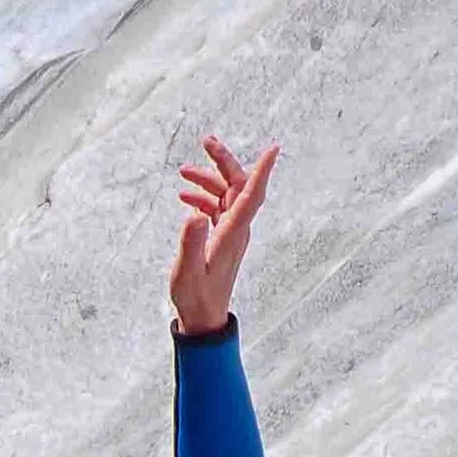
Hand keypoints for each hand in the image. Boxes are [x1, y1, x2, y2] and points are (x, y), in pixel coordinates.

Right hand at [170, 137, 277, 335]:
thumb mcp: (187, 271)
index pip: (252, 195)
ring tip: (183, 171)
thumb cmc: (195, 296)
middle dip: (224, 161)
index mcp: (232, 233)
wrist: (203, 316)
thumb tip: (194, 213)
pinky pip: (218, 208)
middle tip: (206, 141)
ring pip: (227, 194)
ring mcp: (231, 232)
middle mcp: (237, 229)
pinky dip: (203, 198)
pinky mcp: (223, 237)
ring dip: (208, 180)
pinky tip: (186, 199)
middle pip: (239, 185)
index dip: (263, 170)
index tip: (274, 148)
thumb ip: (191, 242)